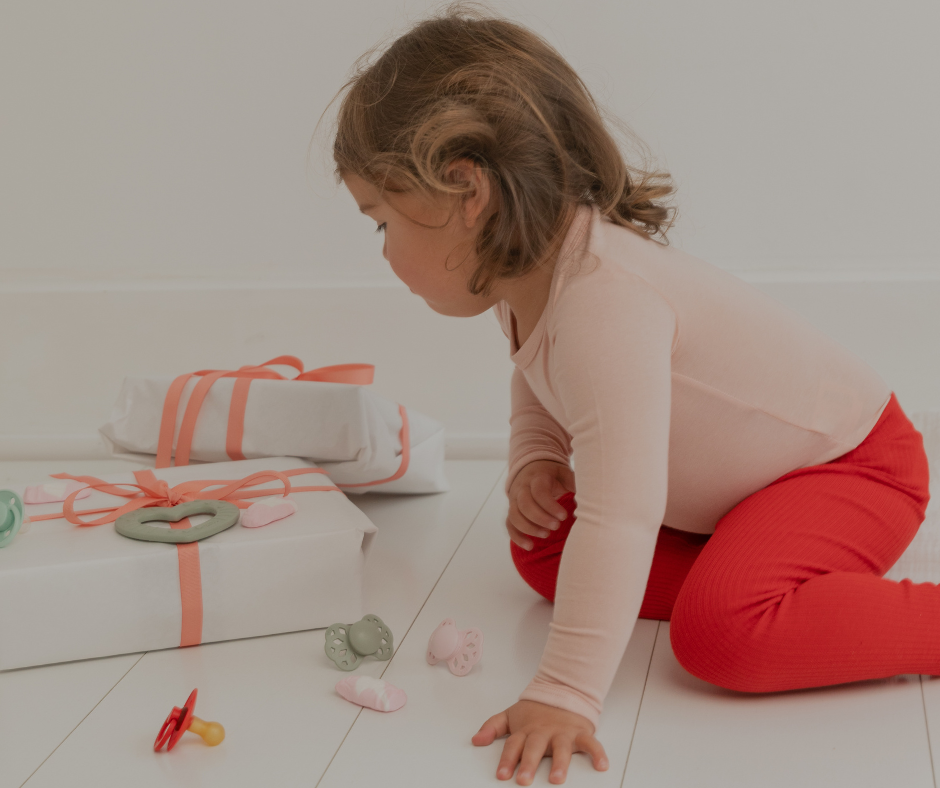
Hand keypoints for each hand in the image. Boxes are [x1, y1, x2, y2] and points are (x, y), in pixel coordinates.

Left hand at [472, 700, 607, 784]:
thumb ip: (493, 727)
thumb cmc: (536, 710)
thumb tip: (476, 740)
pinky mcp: (580, 733)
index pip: (513, 745)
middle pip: (535, 748)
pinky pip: (591, 743)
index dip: (507, 760)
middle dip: (529, 763)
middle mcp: (544, 732)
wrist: (562, 690)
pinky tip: (601, 765)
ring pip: (562, 748)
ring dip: (560, 763)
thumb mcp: (511, 715)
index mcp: (526, 730)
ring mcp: (563, 733)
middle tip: (524, 779)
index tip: (502, 775)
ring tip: (556, 779)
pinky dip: (598, 753)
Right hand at [507, 460, 575, 550]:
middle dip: (540, 518)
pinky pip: (509, 525)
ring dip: (529, 528)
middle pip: (524, 504)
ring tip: (546, 535)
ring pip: (514, 515)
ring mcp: (514, 500)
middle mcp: (522, 488)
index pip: (539, 492)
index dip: (550, 506)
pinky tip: (530, 546)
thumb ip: (572, 486)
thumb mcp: (565, 474)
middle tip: (556, 527)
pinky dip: (517, 537)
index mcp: (537, 477)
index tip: (564, 516)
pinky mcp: (512, 511)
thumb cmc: (554, 475)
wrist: (533, 468)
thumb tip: (584, 505)